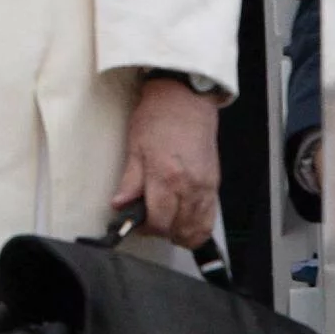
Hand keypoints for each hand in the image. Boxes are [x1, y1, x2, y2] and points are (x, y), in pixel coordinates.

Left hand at [112, 76, 224, 248]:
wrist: (185, 99)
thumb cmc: (158, 118)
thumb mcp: (135, 148)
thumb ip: (129, 182)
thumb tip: (120, 205)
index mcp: (166, 177)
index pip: (159, 222)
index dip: (146, 229)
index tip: (137, 222)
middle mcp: (189, 186)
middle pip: (179, 230)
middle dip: (162, 232)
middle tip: (150, 221)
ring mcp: (205, 187)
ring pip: (198, 229)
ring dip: (181, 233)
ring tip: (167, 223)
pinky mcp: (215, 184)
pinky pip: (210, 218)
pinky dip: (198, 226)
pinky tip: (184, 220)